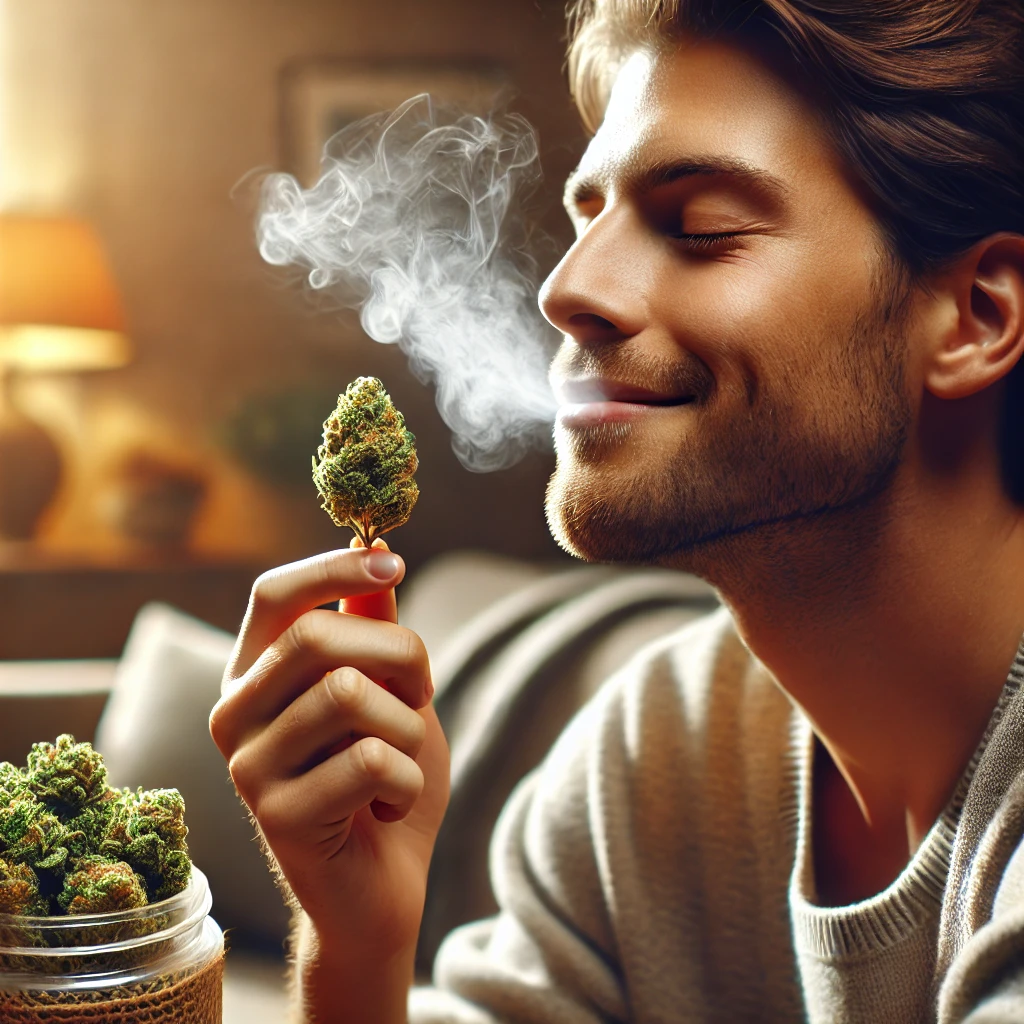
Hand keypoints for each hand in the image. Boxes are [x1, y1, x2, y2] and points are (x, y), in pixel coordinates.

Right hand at [209, 542, 449, 957]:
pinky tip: (385, 806)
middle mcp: (233, 713)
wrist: (384, 885)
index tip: (393, 561)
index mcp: (254, 672)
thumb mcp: (388, 689)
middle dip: (401, 656)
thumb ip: (372, 625)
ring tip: (400, 760)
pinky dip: (406, 780)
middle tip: (418, 698)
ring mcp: (246, 767)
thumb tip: (371, 545)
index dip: (333, 568)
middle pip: (317, 638)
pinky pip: (371, 762)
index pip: (274, 593)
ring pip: (349, 695)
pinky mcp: (275, 817)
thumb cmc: (384, 776)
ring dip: (408, 726)